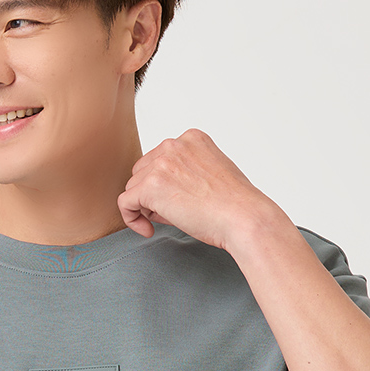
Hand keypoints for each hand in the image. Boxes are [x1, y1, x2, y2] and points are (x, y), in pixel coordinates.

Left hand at [117, 128, 281, 250]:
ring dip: (145, 207)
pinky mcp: (151, 185)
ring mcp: (162, 163)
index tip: (179, 202)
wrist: (244, 217)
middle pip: (142, 171)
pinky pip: (125, 203)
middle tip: (175, 213)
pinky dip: (131, 219)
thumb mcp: (211, 176)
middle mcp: (175, 145)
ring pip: (133, 187)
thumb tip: (153, 196)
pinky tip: (148, 231)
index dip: (164, 184)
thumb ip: (184, 175)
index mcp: (192, 139)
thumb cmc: (236, 205)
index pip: (161, 159)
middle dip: (152, 194)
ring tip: (171, 220)